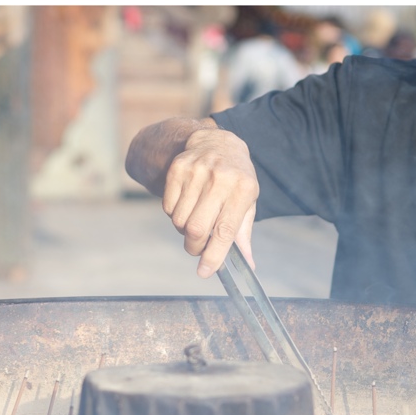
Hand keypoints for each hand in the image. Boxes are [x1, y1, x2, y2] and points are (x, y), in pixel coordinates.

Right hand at [162, 127, 258, 277]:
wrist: (217, 142)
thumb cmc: (236, 179)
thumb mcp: (247, 202)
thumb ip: (243, 234)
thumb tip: (247, 265)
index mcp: (243, 189)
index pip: (225, 230)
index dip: (214, 255)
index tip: (205, 272)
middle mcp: (220, 178)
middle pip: (197, 228)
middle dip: (194, 247)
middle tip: (197, 248)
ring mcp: (197, 171)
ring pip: (179, 220)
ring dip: (184, 230)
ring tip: (194, 220)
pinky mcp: (177, 169)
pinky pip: (168, 207)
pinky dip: (174, 214)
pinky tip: (186, 204)